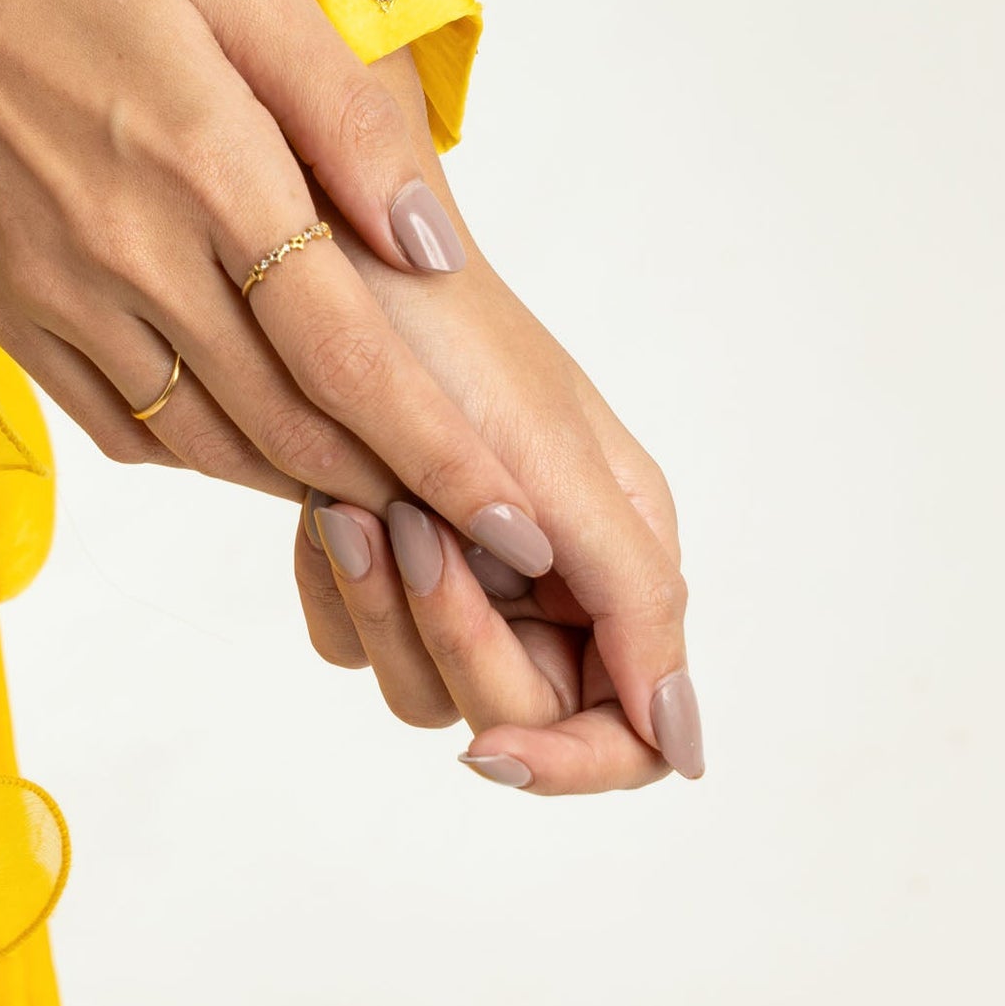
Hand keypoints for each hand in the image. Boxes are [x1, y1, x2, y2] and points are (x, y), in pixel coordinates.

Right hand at [0, 0, 688, 770]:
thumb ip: (342, 112)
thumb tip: (428, 243)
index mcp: (205, 163)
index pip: (348, 354)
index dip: (440, 452)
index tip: (514, 522)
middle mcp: (129, 254)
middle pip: (288, 422)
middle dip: (396, 489)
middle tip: (476, 528)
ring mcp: (58, 295)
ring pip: (208, 440)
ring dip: (304, 478)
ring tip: (385, 489)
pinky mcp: (7, 309)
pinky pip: (122, 422)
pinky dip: (203, 450)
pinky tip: (250, 432)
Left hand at [293, 55, 699, 794]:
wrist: (318, 245)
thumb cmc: (444, 331)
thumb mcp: (550, 463)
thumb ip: (634, 601)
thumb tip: (686, 749)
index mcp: (618, 550)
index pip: (628, 730)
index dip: (569, 760)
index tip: (493, 747)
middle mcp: (553, 573)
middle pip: (515, 715)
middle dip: (451, 638)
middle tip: (407, 529)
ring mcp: (464, 566)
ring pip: (421, 684)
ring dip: (383, 605)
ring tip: (355, 502)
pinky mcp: (379, 551)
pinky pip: (351, 637)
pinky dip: (335, 586)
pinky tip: (321, 506)